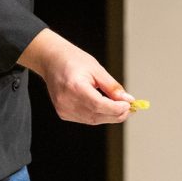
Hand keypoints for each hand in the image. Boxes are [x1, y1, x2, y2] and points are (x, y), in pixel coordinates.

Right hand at [17, 29, 132, 124]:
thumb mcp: (97, 69)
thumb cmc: (74, 61)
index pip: (99, 105)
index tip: (129, 105)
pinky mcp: (63, 113)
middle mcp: (66, 101)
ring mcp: (63, 109)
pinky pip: (85, 119)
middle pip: (96, 115)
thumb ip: (112, 87)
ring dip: (108, 116)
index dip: (116, 108)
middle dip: (116, 114)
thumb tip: (128, 100)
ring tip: (120, 107)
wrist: (52, 61)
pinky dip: (97, 115)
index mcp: (74, 87)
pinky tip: (104, 107)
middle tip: (129, 108)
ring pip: (92, 120)